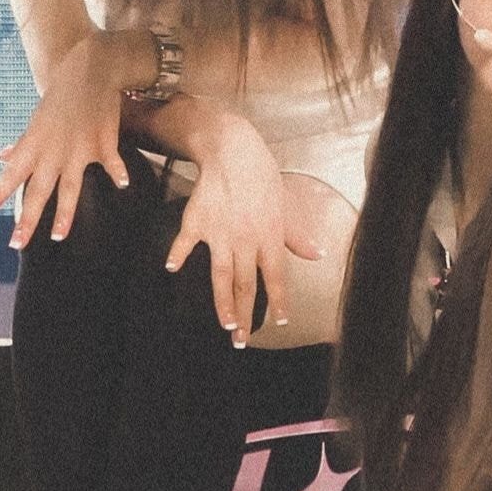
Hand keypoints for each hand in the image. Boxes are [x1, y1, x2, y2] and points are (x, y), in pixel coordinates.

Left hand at [0, 30, 137, 245]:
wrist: (90, 70)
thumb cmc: (61, 97)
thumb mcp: (36, 121)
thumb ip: (22, 145)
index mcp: (35, 144)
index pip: (12, 172)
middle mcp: (53, 151)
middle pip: (38, 190)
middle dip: (27, 219)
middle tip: (17, 243)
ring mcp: (79, 149)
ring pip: (70, 187)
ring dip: (64, 214)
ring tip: (59, 236)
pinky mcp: (103, 144)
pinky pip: (111, 163)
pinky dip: (117, 173)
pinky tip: (123, 184)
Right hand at [163, 114, 323, 343]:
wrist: (232, 150)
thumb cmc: (262, 177)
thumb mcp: (285, 206)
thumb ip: (296, 236)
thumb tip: (319, 254)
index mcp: (269, 237)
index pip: (276, 278)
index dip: (278, 302)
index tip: (279, 322)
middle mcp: (246, 240)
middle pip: (245, 285)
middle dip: (245, 315)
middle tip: (242, 340)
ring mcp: (219, 233)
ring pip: (220, 275)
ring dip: (222, 302)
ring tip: (224, 324)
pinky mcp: (197, 220)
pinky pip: (185, 242)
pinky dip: (178, 255)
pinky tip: (172, 269)